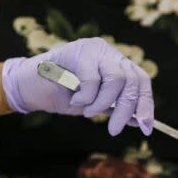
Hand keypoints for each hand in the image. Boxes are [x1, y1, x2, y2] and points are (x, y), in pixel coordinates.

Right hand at [2, 37, 153, 136]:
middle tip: (113, 129)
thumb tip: (141, 121)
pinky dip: (85, 97)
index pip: (140, 80)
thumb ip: (116, 108)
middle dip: (126, 110)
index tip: (147, 128)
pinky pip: (92, 79)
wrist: (29, 88)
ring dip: (101, 103)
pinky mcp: (77, 50)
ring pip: (116, 79)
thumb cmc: (61, 95)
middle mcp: (108, 52)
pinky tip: (74, 98)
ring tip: (86, 110)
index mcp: (115, 63)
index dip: (146, 104)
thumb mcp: (94, 106)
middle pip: (132, 80)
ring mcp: (93, 49)